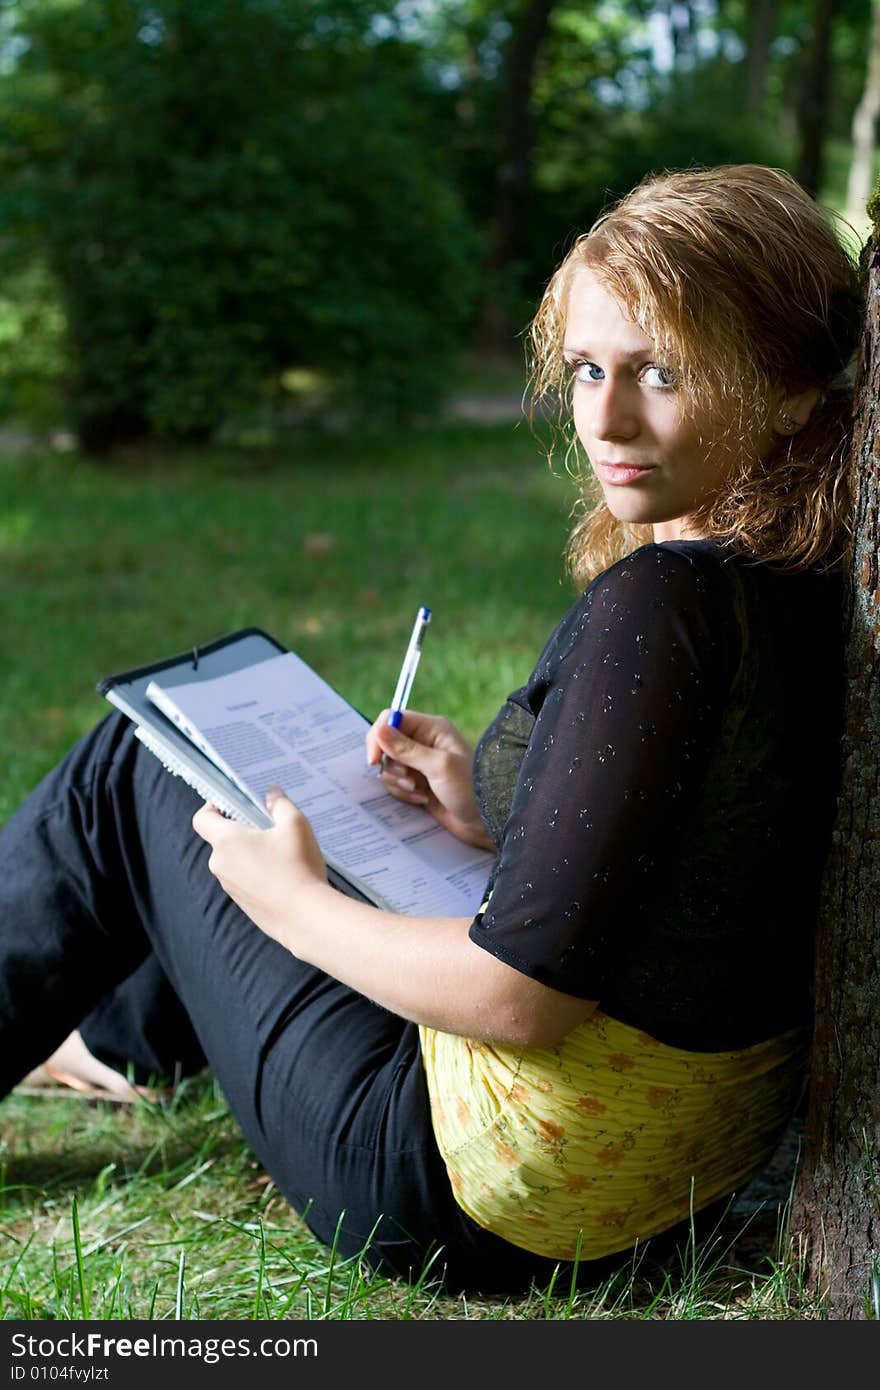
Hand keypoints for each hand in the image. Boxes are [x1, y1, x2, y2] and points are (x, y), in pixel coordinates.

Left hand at [191, 787, 325, 948]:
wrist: (305, 917)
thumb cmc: (298, 867)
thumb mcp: (295, 825)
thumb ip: (280, 804)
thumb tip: (271, 793)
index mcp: (227, 841)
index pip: (202, 819)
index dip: (212, 807)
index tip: (231, 803)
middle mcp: (221, 864)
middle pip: (222, 840)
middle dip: (242, 830)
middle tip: (269, 826)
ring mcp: (230, 887)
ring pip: (235, 861)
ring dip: (251, 853)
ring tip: (282, 852)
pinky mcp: (243, 904)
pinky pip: (244, 880)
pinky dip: (258, 873)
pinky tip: (284, 874)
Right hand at [365, 709, 494, 850]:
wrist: (486, 820)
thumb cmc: (470, 787)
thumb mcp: (438, 766)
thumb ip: (406, 749)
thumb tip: (379, 729)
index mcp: (431, 728)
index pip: (392, 720)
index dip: (378, 736)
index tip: (374, 759)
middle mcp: (424, 742)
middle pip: (386, 744)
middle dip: (391, 765)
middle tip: (408, 779)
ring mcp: (420, 764)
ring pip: (389, 766)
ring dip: (398, 782)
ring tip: (419, 792)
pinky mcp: (418, 783)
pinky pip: (396, 784)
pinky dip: (404, 793)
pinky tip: (422, 800)